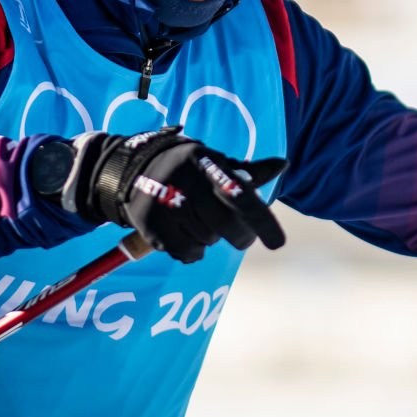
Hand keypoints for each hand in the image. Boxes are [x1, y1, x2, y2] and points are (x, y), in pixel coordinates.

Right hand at [63, 128, 286, 262]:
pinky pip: (184, 252)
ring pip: (205, 239)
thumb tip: (282, 164)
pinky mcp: (150, 222)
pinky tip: (187, 236)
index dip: (261, 220)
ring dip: (211, 238)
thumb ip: (248, 171)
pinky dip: (192, 251)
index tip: (277, 244)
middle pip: (223, 224)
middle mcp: (186, 180)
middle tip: (242, 238)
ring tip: (201, 223)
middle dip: (240, 235)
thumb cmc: (188, 168)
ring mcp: (165, 202)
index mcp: (208, 164)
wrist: (134, 166)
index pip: (241, 194)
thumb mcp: (215, 163)